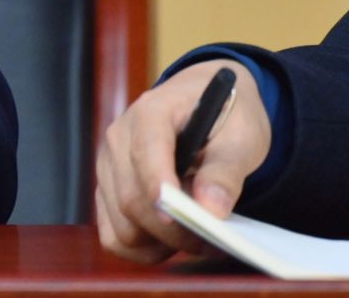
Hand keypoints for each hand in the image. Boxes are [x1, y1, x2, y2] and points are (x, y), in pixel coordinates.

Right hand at [95, 59, 271, 263]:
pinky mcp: (107, 188)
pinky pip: (112, 232)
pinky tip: (170, 243)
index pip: (146, 153)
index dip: (158, 188)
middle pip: (130, 198)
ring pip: (120, 222)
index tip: (178, 218)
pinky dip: (141, 248)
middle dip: (172, 231)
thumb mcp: (242, 137)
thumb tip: (211, 209)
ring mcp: (108, 164)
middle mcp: (118, 137)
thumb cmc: (226, 115)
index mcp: (151, 113)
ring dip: (159, 243)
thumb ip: (226, 171)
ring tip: (197, 241)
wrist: (205, 100)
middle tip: (215, 245)